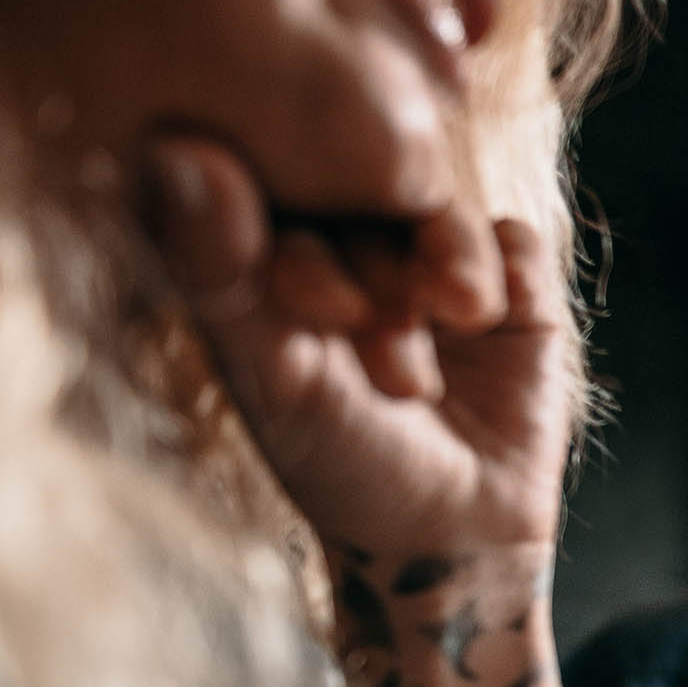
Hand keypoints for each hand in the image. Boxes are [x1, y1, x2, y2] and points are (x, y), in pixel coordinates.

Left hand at [140, 132, 574, 562]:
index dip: (307, 245)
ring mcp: (430, 263)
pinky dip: (508, 274)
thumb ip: (217, 267)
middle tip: (397, 366)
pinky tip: (492, 318)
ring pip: (443, 204)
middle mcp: (348, 246)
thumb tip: (171, 149)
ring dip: (450, 267)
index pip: (278, 188)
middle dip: (383, 270)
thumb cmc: (341, 466)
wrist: (453, 537)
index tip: (330, 319)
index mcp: (268, 257)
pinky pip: (516, 242)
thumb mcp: (271, 376)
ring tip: (459, 324)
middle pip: (365, 189)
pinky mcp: (510, 289)